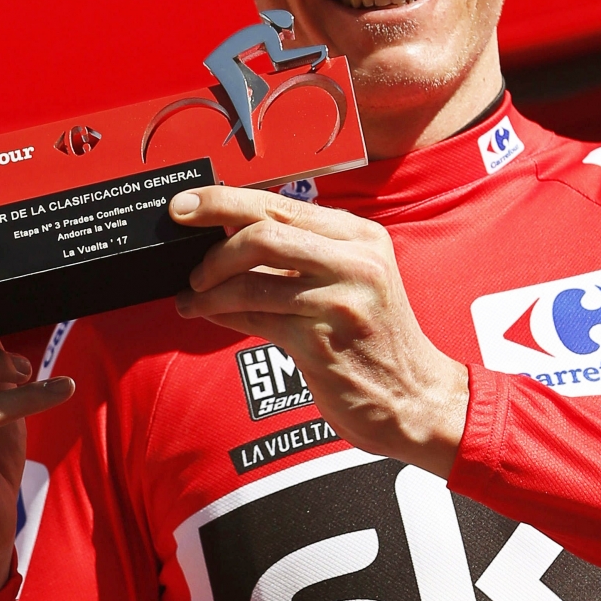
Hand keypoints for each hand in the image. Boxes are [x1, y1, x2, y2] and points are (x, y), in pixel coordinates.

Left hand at [171, 187, 467, 477]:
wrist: (416, 399)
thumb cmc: (376, 341)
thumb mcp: (355, 281)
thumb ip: (305, 254)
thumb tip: (231, 237)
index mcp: (361, 236)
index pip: (280, 204)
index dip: (223, 201)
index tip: (185, 204)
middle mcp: (356, 261)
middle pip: (262, 233)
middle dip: (212, 249)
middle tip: (190, 267)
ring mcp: (340, 301)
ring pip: (251, 280)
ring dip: (210, 291)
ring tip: (191, 299)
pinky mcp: (322, 342)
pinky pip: (255, 319)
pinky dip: (223, 316)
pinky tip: (209, 317)